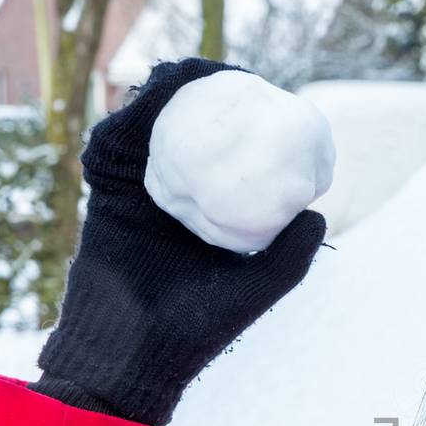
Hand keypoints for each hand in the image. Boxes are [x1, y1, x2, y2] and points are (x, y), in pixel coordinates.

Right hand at [32, 58, 328, 425]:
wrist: (129, 353)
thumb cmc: (196, 330)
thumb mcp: (256, 290)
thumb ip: (289, 256)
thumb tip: (318, 211)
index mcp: (215, 223)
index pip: (236, 166)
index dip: (249, 133)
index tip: (268, 103)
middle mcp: (179, 206)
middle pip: (195, 142)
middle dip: (207, 104)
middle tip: (228, 75)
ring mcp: (141, 199)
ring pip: (154, 138)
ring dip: (167, 101)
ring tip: (190, 72)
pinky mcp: (107, 197)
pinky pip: (114, 150)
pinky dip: (129, 119)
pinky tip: (149, 93)